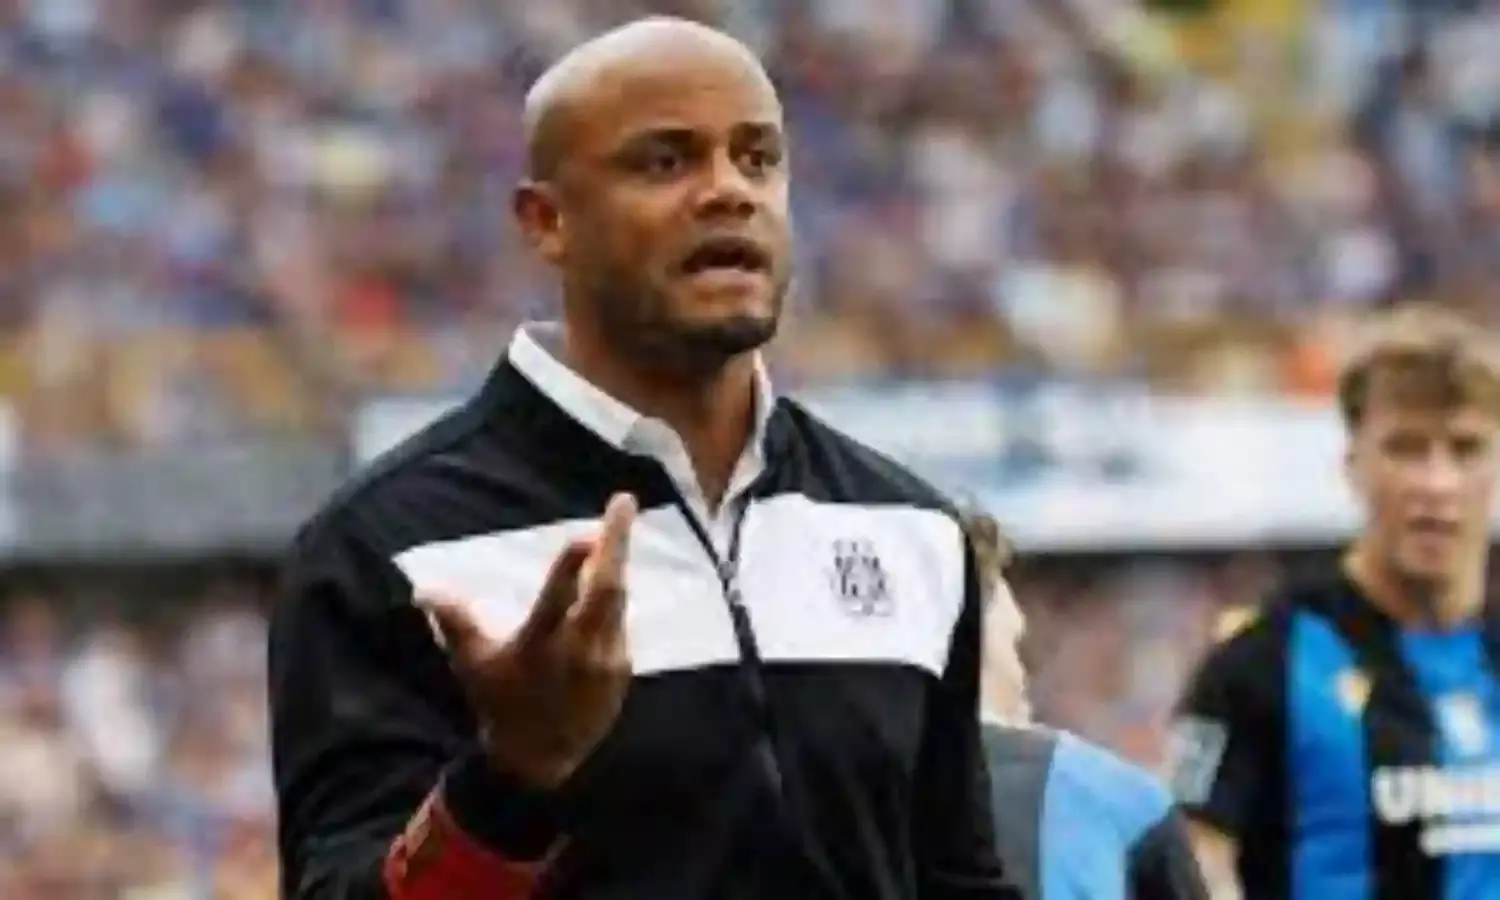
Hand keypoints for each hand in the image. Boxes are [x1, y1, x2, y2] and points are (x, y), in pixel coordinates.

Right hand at [419, 492, 637, 789]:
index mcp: (538, 645)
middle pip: (605, 590)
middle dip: (616, 544)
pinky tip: (607, 580)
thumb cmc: (500, 704)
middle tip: (624, 502)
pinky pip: (618, 624)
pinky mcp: (621, 669)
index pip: (558, 598)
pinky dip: (611, 600)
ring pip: (617, 602)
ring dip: (615, 565)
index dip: (571, 566)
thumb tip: (425, 589)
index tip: (584, 534)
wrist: (539, 759)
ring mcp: (605, 661)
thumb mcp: (472, 664)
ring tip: (617, 525)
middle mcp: (578, 651)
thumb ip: (456, 622)